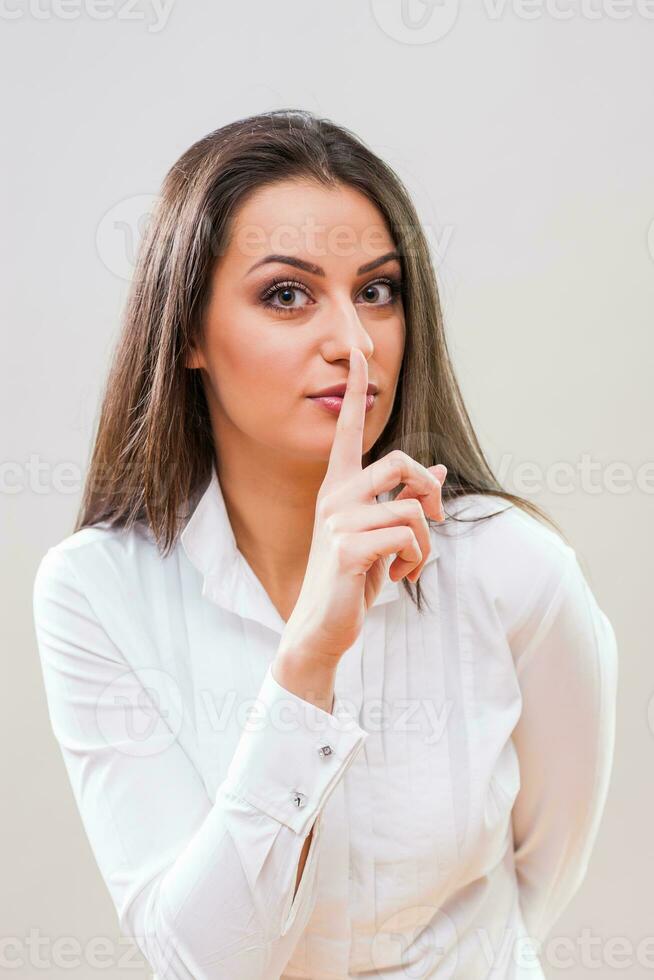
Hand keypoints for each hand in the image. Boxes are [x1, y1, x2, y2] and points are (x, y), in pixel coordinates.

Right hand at [279, 347, 447, 665]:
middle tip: (433, 517)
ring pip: (412, 509)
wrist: (322, 627)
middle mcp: (335, 497)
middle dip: (428, 490)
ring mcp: (338, 521)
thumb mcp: (382, 536)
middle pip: (399, 462)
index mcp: (339, 488)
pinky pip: (407, 535)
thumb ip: (404, 501)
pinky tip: (400, 576)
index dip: (354, 392)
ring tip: (410, 563)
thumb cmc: (352, 579)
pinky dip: (416, 559)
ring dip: (425, 543)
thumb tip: (437, 472)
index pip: (348, 431)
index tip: (356, 355)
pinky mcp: (347, 547)